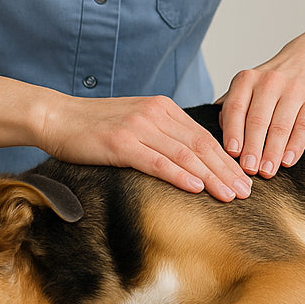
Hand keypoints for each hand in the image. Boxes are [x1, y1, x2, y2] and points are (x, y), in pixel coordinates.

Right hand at [35, 93, 250, 201]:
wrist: (57, 117)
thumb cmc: (95, 126)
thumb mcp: (136, 123)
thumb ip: (162, 134)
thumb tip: (190, 161)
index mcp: (163, 108)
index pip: (204, 136)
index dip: (226, 159)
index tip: (243, 178)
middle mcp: (156, 114)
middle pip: (201, 146)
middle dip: (227, 171)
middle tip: (247, 192)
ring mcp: (139, 127)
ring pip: (185, 155)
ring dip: (211, 177)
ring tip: (230, 195)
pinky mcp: (121, 143)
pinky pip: (157, 161)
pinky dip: (180, 175)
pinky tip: (196, 187)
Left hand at [218, 58, 304, 178]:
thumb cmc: (275, 80)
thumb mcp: (250, 83)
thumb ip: (233, 106)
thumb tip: (217, 134)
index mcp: (247, 79)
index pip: (235, 108)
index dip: (233, 132)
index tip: (232, 154)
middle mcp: (269, 81)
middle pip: (258, 120)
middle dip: (252, 148)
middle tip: (248, 170)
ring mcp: (294, 89)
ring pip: (280, 126)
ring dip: (272, 152)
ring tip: (267, 171)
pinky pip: (304, 126)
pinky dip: (295, 146)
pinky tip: (288, 161)